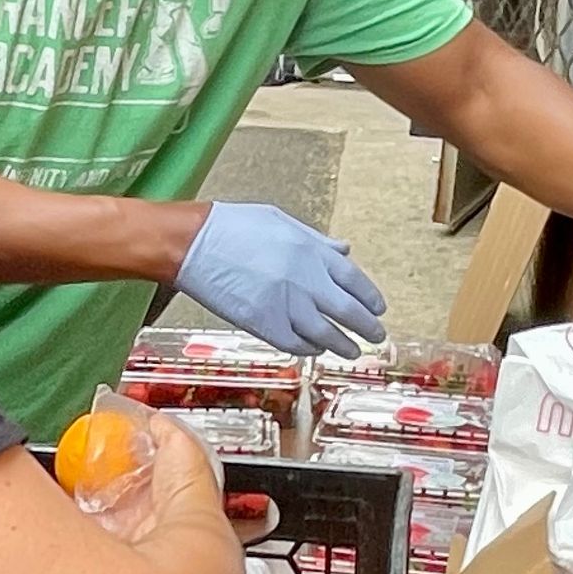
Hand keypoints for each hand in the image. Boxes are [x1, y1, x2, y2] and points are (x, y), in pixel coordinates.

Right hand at [176, 203, 386, 356]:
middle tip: (376, 337)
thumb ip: (317, 241)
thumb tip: (345, 249)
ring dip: (343, 345)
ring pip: (326, 334)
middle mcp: (305, 280)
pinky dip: (309, 349)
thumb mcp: (282, 222)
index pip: (355, 280)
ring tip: (352, 351)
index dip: (370, 298)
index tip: (378, 309)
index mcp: (312, 252)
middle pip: (348, 312)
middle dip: (367, 328)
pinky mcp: (263, 324)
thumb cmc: (234, 227)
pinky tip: (314, 349)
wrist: (194, 244)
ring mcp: (285, 304)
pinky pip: (295, 344)